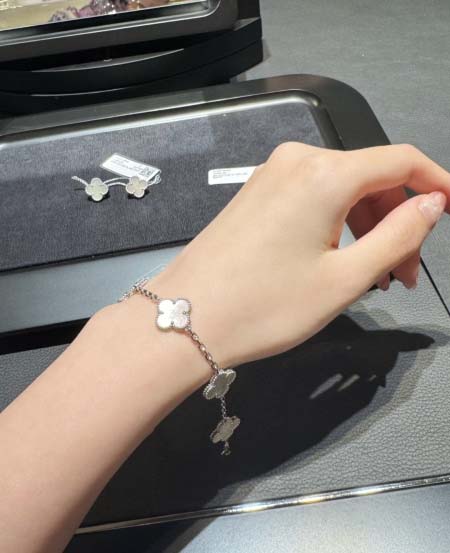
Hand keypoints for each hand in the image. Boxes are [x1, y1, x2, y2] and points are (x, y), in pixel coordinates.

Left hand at [151, 143, 449, 367]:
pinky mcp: (256, 193)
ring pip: (341, 190)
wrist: (186, 320)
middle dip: (397, 222)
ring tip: (376, 277)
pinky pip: (313, 198)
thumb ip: (399, 235)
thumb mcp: (345, 278)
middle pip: (370, 178)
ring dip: (368, 228)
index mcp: (325, 173)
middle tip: (405, 276)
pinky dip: (337, 225)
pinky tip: (340, 260)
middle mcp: (298, 161)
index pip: (401, 161)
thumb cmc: (267, 306)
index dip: (437, 183)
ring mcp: (272, 175)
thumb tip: (432, 203)